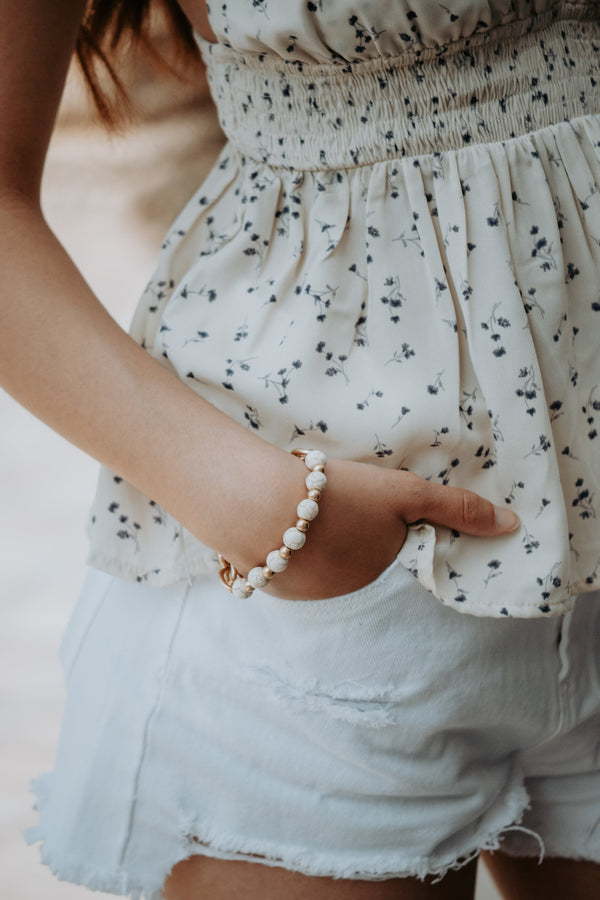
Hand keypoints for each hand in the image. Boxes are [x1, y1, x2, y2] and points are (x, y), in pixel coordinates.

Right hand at [257, 457, 518, 600]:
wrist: (258, 508)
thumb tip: (512, 526)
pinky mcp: (268, 585)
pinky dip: (281, 549)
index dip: (379, 528)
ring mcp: (305, 593)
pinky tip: (272, 526)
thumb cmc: (338, 496)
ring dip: (312, 544)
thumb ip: (456, 509)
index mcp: (379, 571)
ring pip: (316, 566)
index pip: (388, 552)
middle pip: (353, 561)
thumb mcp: (405, 493)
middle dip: (345, 537)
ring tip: (298, 510)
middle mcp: (345, 592)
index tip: (362, 510)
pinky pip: (283, 568)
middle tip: (329, 503)